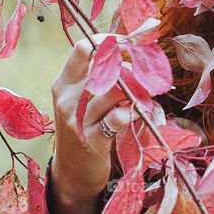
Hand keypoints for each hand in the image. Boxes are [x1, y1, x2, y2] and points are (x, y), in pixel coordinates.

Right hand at [50, 33, 133, 213]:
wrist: (72, 172)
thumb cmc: (84, 128)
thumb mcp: (83, 100)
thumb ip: (100, 77)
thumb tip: (130, 50)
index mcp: (64, 82)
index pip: (83, 48)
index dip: (109, 41)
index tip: (131, 44)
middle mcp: (67, 98)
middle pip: (104, 67)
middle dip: (131, 66)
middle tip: (148, 71)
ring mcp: (77, 120)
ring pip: (114, 90)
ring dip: (138, 88)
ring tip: (149, 92)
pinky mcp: (92, 140)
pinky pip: (117, 118)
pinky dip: (132, 111)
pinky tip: (137, 112)